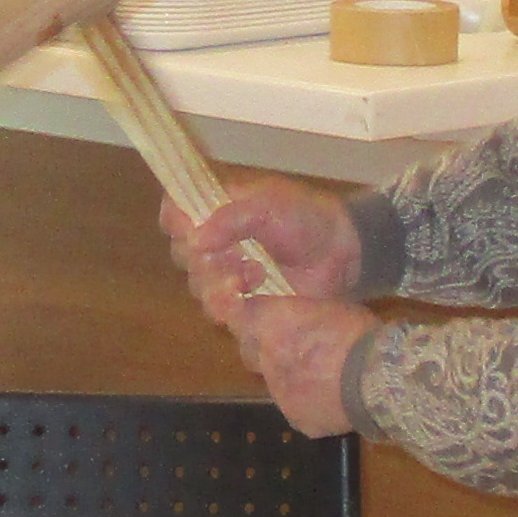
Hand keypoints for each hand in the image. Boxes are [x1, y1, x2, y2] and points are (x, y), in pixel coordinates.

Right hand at [168, 177, 356, 313]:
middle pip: (182, 255)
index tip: (187, 231)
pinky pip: (218, 309)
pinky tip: (253, 296)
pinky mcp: (242, 303)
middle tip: (234, 257)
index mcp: (217, 210)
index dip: (174, 222)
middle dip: (204, 260)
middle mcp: (217, 242)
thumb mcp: (269, 207)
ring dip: (220, 283)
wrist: (343, 254)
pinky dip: (230, 304)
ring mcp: (228, 274)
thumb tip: (194, 239)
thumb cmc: (306, 219)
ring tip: (254, 275)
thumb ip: (230, 218)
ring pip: (198, 286)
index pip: (175, 212)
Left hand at [223, 289, 374, 437]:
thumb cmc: (358, 334)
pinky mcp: (296, 419)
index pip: (242, 315)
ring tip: (323, 377)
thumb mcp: (329, 306)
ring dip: (290, 377)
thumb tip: (298, 314)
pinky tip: (333, 399)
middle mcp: (265, 358)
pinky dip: (309, 403)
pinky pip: (296, 408)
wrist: (378, 379)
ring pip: (274, 382)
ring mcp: (278, 392)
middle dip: (264, 348)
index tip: (266, 317)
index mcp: (271, 323)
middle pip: (250, 351)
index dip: (253, 317)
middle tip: (292, 347)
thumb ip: (303, 311)